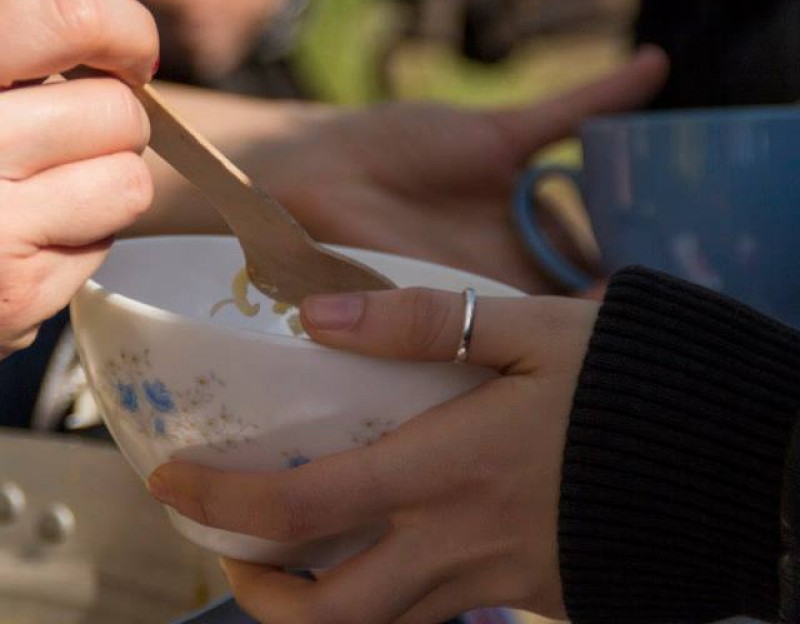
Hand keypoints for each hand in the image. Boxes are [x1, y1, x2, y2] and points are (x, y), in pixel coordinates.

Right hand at [0, 0, 158, 421]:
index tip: (132, 54)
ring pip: (129, 184)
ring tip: (53, 194)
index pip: (67, 15)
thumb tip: (110, 33)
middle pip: (118, 111)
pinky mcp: (14, 299)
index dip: (127, 31)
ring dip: (109, 186)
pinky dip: (81, 241)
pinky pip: (102, 248)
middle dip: (117, 122)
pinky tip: (24, 246)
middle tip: (79, 140)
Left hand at [148, 288, 597, 623]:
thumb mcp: (529, 329)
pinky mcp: (531, 591)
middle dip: (258, 596)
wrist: (741, 458)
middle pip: (331, 616)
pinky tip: (382, 548)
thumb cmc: (633, 384)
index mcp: (445, 472)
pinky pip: (438, 614)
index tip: (169, 481)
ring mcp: (496, 579)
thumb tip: (316, 315)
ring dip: (316, 609)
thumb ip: (420, 322)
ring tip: (285, 560)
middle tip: (226, 548)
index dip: (223, 502)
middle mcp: (458, 544)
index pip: (304, 506)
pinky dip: (389, 598)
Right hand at [236, 47, 667, 292]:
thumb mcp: (392, 291)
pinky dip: (610, 88)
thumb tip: (411, 336)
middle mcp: (506, 242)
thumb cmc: (339, 246)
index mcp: (488, 286)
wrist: (304, 182)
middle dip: (616, 263)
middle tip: (656, 275)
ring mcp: (506, 188)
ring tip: (669, 200)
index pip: (557, 305)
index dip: (596, 311)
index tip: (625, 316)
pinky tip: (650, 66)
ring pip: (581, 192)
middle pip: (577, 253)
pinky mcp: (498, 136)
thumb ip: (424, 312)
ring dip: (625, 194)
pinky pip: (562, 113)